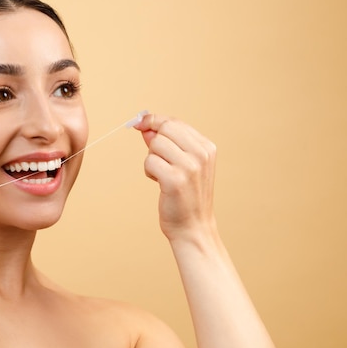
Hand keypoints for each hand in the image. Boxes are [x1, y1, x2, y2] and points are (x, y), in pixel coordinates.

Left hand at [135, 114, 217, 242]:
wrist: (193, 227)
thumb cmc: (185, 196)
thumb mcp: (183, 164)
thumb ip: (166, 143)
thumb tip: (145, 126)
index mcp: (207, 147)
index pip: (175, 122)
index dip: (154, 120)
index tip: (140, 123)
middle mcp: (201, 154)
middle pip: (164, 129)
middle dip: (153, 142)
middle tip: (157, 160)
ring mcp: (189, 167)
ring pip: (155, 145)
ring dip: (151, 160)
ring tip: (162, 175)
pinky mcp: (175, 180)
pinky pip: (149, 161)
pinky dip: (149, 171)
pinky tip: (158, 182)